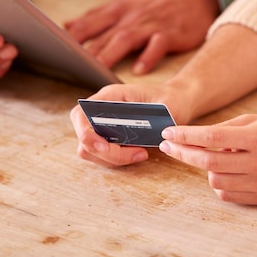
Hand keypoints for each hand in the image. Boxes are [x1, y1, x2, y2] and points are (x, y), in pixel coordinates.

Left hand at [64, 0, 219, 73]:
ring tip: (95, 70)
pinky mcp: (172, 33)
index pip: (89, 22)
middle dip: (84, 49)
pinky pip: (158, 45)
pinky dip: (148, 56)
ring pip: (126, 39)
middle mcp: (132, 16)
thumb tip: (67, 26)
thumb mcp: (127, 2)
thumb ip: (98, 16)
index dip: (70, 36)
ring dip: (110, 53)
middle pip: (104, 34)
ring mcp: (152, 24)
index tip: (51, 48)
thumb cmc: (159, 0)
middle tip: (65, 64)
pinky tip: (139, 70)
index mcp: (119, 9)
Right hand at [70, 82, 194, 166]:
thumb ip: (157, 118)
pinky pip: (103, 156)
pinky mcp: (110, 138)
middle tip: (135, 154)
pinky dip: (117, 160)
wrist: (176, 101)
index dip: (86, 134)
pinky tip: (138, 154)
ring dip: (112, 159)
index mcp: (110, 96)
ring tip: (140, 154)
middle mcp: (101, 111)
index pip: (80, 115)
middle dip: (105, 153)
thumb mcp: (168, 105)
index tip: (105, 146)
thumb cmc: (170, 99)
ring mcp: (103, 125)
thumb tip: (153, 135)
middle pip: (84, 138)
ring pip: (91, 151)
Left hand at [158, 114, 256, 205]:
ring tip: (217, 156)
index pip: (213, 138)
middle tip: (169, 145)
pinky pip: (227, 194)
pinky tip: (226, 170)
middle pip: (209, 162)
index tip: (169, 133)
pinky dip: (219, 182)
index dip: (187, 136)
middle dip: (183, 152)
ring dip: (206, 168)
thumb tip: (194, 138)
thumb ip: (226, 129)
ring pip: (215, 180)